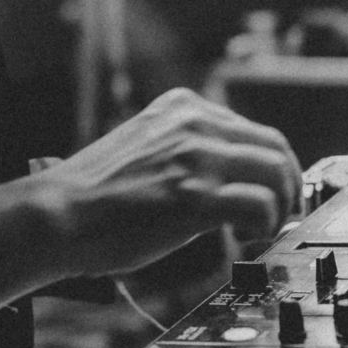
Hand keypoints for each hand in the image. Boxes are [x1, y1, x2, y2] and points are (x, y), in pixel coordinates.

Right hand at [36, 87, 301, 279]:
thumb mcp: (148, 144)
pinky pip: (259, 205)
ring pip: (276, 173)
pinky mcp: (194, 197)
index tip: (272, 194)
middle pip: (275, 148)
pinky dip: (265, 226)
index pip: (254, 131)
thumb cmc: (96, 192)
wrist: (59, 215)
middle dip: (288, 187)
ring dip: (280, 209)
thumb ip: (188, 148)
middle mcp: (194, 124)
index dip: (272, 167)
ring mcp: (195, 158)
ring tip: (262, 233)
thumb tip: (232, 176)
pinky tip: (248, 241)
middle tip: (282, 217)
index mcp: (183, 107)